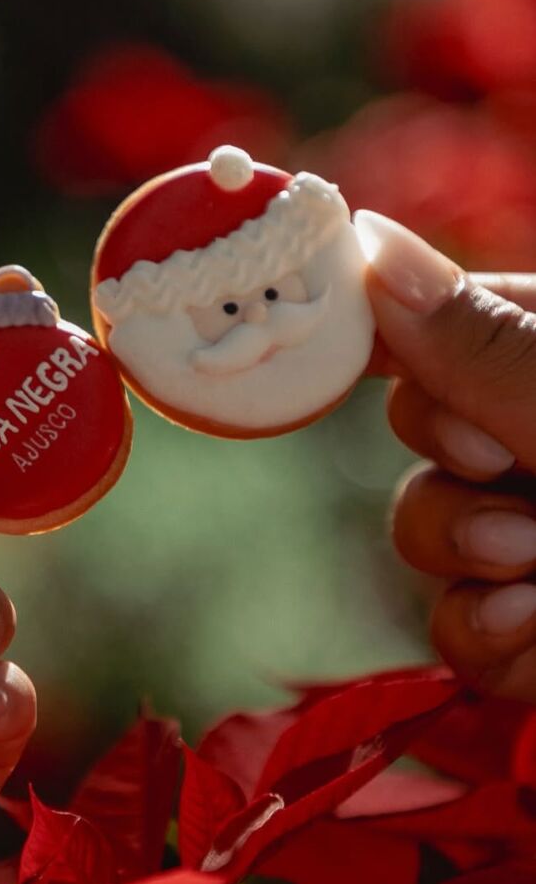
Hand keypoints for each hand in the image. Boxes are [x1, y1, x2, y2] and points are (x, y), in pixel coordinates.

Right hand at [359, 210, 535, 701]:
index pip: (435, 325)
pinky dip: (493, 644)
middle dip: (455, 483)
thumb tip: (364, 239)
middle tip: (526, 496)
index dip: (398, 360)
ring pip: (426, 540)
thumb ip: (480, 344)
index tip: (419, 394)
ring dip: (475, 570)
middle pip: (415, 442)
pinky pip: (458, 630)